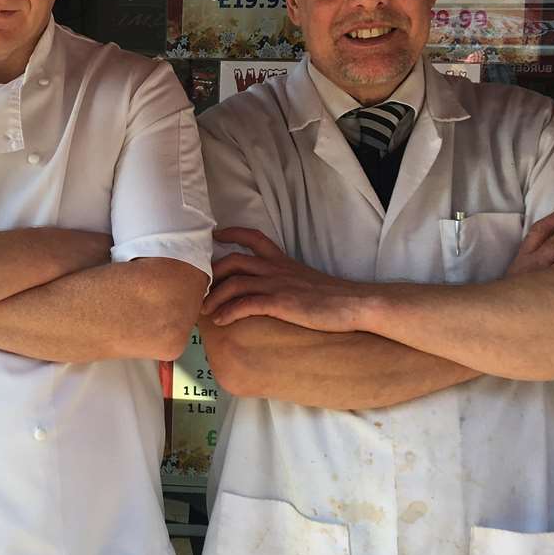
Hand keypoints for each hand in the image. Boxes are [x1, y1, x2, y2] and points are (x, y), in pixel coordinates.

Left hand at [202, 227, 368, 331]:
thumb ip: (287, 279)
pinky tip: (220, 321)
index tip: (215, 235)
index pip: (253, 238)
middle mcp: (276, 268)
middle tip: (198, 288)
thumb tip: (273, 291)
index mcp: (283, 261)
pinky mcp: (281, 302)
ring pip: (235, 282)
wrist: (355, 304)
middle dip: (211, 273)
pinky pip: (246, 304)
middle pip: (233, 260)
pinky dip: (228, 311)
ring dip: (214, 297)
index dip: (232, 233)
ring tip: (204, 310)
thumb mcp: (306, 280)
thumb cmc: (334, 298)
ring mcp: (278, 284)